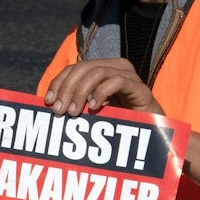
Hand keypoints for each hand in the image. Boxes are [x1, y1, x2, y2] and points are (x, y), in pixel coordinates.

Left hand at [43, 58, 161, 116]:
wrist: (151, 133)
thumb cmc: (119, 122)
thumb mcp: (92, 111)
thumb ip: (76, 103)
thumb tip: (49, 103)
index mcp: (102, 69)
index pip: (73, 68)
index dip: (58, 83)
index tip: (47, 102)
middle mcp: (114, 66)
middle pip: (82, 68)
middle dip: (67, 89)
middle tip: (59, 111)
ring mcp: (128, 75)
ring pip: (97, 72)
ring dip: (80, 92)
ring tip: (74, 112)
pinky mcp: (139, 87)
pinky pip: (117, 81)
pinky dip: (102, 92)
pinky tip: (94, 107)